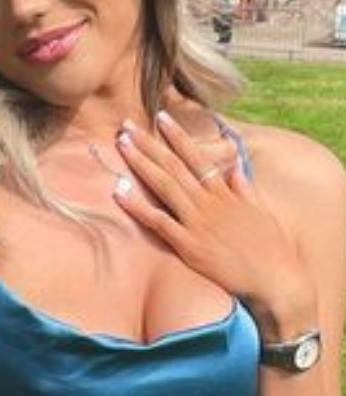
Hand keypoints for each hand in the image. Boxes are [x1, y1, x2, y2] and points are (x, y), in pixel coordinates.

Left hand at [113, 110, 315, 332]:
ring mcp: (198, 223)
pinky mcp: (190, 247)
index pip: (197, 156)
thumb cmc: (271, 248)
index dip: (177, 136)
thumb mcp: (260, 210)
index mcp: (225, 192)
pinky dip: (138, 206)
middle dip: (150, 143)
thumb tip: (235, 168)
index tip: (161, 118)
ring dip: (141, 163)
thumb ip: (245, 187)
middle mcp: (210, 202)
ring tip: (122, 144)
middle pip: (174, 165)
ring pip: (164, 185)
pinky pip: (159, 222)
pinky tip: (119, 191)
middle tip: (127, 125)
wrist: (276, 277)